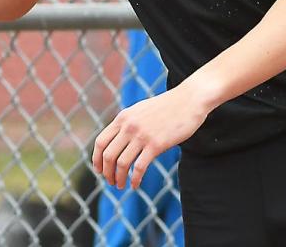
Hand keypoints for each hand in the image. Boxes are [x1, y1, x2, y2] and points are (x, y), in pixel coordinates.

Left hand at [92, 85, 208, 188]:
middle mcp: (129, 126)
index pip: (100, 142)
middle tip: (110, 182)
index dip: (97, 158)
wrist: (188, 100)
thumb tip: (117, 139)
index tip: (99, 170)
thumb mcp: (140, 110)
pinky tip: (135, 185)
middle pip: (108, 155)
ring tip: (120, 186)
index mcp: (123, 118)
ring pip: (122, 163)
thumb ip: (127, 123)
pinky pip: (139, 167)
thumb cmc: (165, 107)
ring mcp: (142, 135)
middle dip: (106, 172)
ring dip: (118, 178)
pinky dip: (134, 179)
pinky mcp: (156, 144)